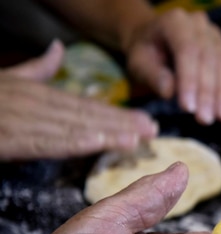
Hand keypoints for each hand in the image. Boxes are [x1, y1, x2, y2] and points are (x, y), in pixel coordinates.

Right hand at [0, 40, 157, 160]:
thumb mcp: (8, 79)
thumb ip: (36, 68)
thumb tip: (58, 49)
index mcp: (37, 92)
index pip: (85, 104)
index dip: (117, 114)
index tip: (145, 122)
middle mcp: (34, 102)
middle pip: (85, 115)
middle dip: (121, 124)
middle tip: (153, 131)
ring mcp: (22, 118)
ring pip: (71, 127)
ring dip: (105, 133)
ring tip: (135, 140)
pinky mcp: (9, 137)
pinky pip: (44, 141)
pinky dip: (71, 142)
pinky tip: (95, 144)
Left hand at [123, 9, 220, 124]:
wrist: (157, 42)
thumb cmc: (146, 54)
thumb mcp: (138, 64)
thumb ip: (152, 76)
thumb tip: (169, 91)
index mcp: (175, 22)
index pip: (188, 50)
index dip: (190, 80)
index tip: (188, 108)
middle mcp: (200, 25)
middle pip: (211, 58)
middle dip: (208, 92)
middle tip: (205, 119)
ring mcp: (217, 36)